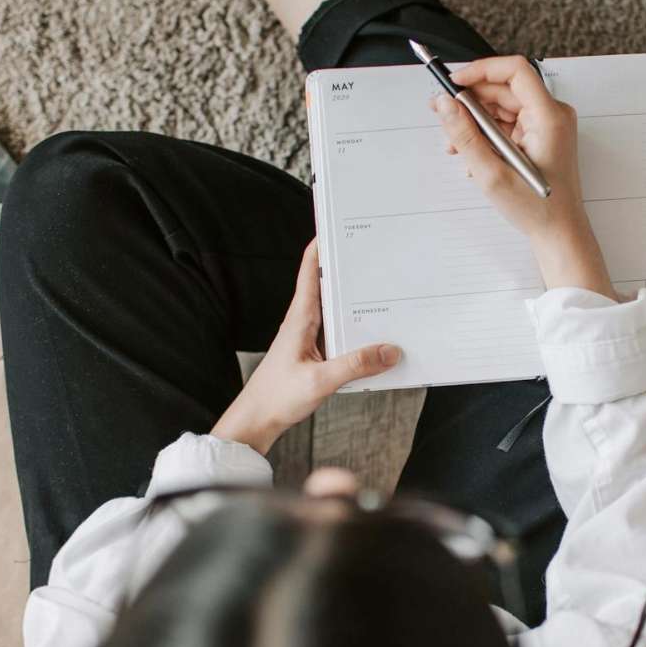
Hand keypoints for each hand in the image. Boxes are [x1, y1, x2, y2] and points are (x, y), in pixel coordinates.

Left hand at [212, 240, 400, 453]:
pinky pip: (339, 333)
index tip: (338, 225)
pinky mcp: (314, 353)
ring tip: (382, 291)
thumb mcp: (320, 381)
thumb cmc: (276, 398)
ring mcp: (308, 337)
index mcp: (299, 318)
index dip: (322, 245)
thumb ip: (355, 365)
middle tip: (373, 254)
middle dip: (348, 269)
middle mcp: (303, 322)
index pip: (311, 271)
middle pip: (328, 285)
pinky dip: (355, 329)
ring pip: (336, 310)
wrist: (255, 421)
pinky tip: (373, 337)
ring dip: (355, 301)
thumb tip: (390, 351)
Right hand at [431, 56, 614, 298]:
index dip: (481, 70)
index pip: (515, 70)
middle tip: (443, 112)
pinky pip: (508, 122)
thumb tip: (445, 104)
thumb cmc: (537, 209)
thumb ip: (465, 135)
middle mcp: (552, 115)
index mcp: (549, 117)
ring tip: (455, 143)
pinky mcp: (540, 136)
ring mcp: (547, 125)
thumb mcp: (491, 173)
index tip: (455, 82)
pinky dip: (487, 132)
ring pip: (503, 106)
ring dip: (475, 120)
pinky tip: (472, 153)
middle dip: (471, 100)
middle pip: (505, 88)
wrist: (559, 233)